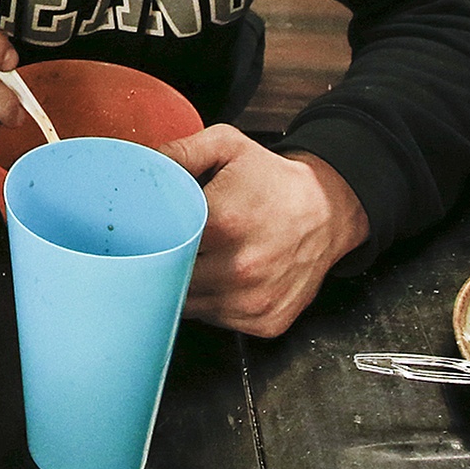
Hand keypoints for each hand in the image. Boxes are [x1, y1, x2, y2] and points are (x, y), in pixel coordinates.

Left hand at [159, 127, 370, 337]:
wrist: (328, 210)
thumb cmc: (274, 181)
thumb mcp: (228, 146)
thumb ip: (181, 151)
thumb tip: (142, 163)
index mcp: (223, 223)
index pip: (158, 244)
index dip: (145, 238)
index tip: (143, 232)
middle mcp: (240, 268)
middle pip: (169, 280)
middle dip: (160, 264)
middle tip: (163, 247)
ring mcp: (252, 301)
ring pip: (189, 307)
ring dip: (184, 287)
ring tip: (195, 260)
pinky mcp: (264, 322)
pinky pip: (217, 320)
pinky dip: (211, 303)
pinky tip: (219, 277)